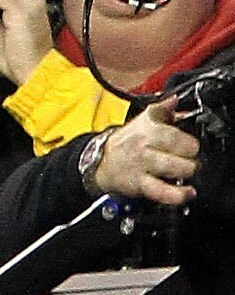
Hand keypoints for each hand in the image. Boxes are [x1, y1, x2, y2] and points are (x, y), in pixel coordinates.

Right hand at [85, 97, 199, 205]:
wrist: (101, 163)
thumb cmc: (126, 143)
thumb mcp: (142, 121)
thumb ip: (162, 110)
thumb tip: (176, 99)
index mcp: (148, 128)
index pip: (176, 132)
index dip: (190, 140)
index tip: (192, 145)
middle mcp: (145, 146)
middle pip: (180, 148)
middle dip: (192, 155)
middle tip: (191, 158)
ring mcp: (142, 165)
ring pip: (173, 168)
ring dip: (187, 170)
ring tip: (188, 171)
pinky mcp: (140, 184)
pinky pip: (161, 191)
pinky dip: (178, 194)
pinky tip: (187, 192)